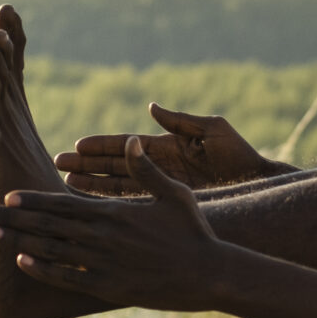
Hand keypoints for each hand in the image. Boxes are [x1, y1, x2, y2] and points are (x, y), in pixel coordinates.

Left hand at [0, 138, 237, 311]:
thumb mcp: (173, 194)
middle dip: (11, 219)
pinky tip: (21, 262)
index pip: (63, 204)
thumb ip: (145, 170)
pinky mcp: (109, 287)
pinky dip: (43, 270)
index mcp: (114, 213)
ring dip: (17, 241)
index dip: (32, 201)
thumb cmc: (193, 233)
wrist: (210, 274)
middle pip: (47, 226)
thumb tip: (131, 141)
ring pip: (50, 250)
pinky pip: (69, 278)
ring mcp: (104, 263)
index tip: (7, 196)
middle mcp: (103, 237)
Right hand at [55, 104, 285, 194]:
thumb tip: (151, 108)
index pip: (125, 147)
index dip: (100, 146)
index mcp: (165, 148)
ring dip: (92, 188)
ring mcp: (161, 189)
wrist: (260, 184)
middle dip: (86, 167)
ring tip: (65, 186)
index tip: (75, 146)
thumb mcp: (212, 131)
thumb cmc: (240, 155)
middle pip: (114, 167)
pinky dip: (114, 208)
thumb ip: (181, 121)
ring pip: (118, 189)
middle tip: (56, 167)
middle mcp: (159, 169)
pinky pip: (136, 208)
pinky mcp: (168, 207)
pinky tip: (93, 209)